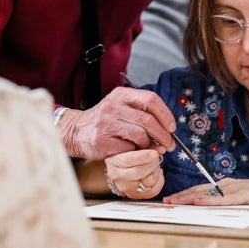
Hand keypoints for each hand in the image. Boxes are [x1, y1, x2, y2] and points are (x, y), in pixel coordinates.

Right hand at [58, 87, 175, 159]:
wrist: (76, 131)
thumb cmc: (105, 120)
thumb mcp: (121, 107)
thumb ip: (142, 112)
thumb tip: (168, 128)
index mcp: (121, 94)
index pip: (150, 99)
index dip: (165, 114)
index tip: (172, 127)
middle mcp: (112, 106)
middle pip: (148, 120)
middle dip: (163, 135)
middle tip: (169, 145)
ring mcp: (106, 124)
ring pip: (140, 135)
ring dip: (149, 145)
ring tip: (149, 148)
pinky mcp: (102, 141)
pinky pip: (129, 149)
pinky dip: (135, 152)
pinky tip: (132, 151)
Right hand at [105, 149, 163, 198]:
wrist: (121, 165)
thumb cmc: (128, 152)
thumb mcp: (135, 145)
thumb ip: (148, 145)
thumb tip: (161, 149)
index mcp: (113, 161)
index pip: (127, 160)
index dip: (143, 157)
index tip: (154, 153)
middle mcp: (116, 176)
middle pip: (138, 172)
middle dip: (152, 163)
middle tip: (156, 156)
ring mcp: (125, 187)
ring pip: (147, 182)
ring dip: (156, 171)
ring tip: (155, 165)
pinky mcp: (134, 195)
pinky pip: (152, 191)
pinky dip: (159, 181)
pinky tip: (156, 173)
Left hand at [163, 176, 248, 206]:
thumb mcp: (242, 198)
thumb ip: (228, 200)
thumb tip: (213, 206)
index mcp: (225, 186)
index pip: (200, 190)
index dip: (185, 194)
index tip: (172, 199)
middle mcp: (225, 185)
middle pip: (198, 191)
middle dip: (181, 196)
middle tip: (166, 200)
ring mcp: (232, 190)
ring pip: (205, 194)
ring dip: (188, 198)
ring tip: (175, 202)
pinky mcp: (241, 196)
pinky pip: (221, 200)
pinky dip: (207, 201)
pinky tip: (197, 202)